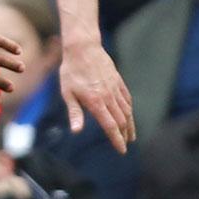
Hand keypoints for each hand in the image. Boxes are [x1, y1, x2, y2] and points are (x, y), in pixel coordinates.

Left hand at [57, 32, 133, 152]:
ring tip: (131, 135)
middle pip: (121, 121)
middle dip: (124, 135)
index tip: (122, 150)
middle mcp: (109, 97)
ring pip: (127, 111)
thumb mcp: (67, 93)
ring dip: (130, 124)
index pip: (110, 126)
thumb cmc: (71, 71)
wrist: (83, 48)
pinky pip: (127, 98)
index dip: (117, 140)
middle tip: (126, 145)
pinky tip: (130, 114)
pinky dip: (130, 109)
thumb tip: (76, 131)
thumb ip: (75, 113)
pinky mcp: (118, 81)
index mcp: (96, 102)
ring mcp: (115, 88)